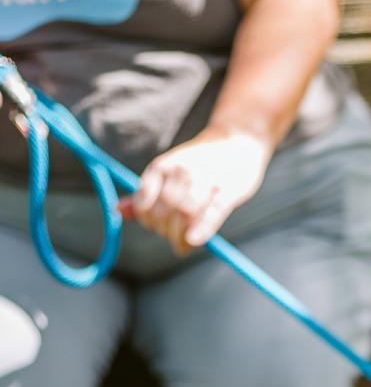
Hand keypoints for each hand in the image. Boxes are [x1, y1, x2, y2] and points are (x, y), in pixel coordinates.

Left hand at [127, 128, 272, 253]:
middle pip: (165, 212)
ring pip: (185, 214)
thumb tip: (118, 211)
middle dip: (166, 232)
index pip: (145, 203)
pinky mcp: (227, 191)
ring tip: (184, 245)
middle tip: (174, 240)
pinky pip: (212, 213)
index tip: (156, 228)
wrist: (237, 142)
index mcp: (162, 167)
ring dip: (181, 236)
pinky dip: (201, 229)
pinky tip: (193, 241)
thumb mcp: (168, 170)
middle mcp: (181, 171)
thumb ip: (145, 193)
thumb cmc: (200, 163)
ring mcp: (206, 180)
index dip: (147, 222)